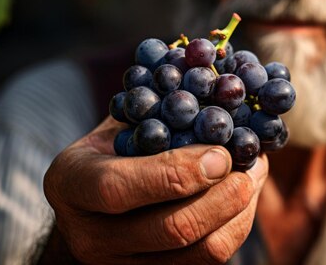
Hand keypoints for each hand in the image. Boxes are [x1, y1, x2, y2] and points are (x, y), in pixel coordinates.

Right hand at [42, 117, 268, 263]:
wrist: (96, 201)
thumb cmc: (117, 147)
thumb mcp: (121, 122)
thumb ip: (158, 110)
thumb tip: (219, 79)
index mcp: (72, 184)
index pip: (117, 188)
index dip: (176, 172)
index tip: (219, 152)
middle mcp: (90, 235)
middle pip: (170, 229)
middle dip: (223, 196)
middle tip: (249, 167)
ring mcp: (123, 264)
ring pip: (202, 251)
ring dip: (241, 211)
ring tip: (254, 176)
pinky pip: (211, 259)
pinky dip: (238, 225)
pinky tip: (245, 196)